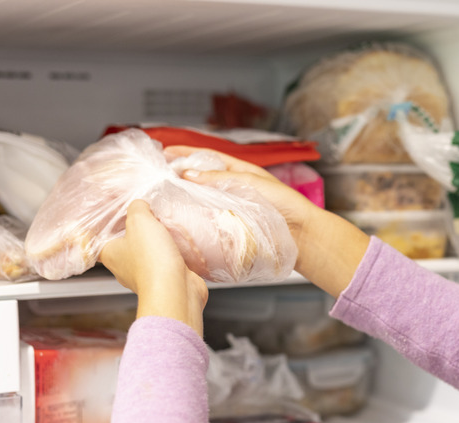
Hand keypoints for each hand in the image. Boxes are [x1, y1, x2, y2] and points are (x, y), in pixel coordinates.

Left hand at [99, 200, 207, 336]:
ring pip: (148, 252)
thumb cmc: (152, 258)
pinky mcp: (164, 280)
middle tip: (150, 216)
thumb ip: (137, 207)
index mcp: (110, 254)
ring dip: (158, 241)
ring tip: (168, 226)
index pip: (101, 236)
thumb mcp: (140, 220)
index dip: (109, 222)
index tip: (119, 212)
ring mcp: (144, 276)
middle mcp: (124, 267)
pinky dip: (173, 253)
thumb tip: (140, 205)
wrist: (176, 290)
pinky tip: (181, 242)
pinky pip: (166, 261)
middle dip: (139, 230)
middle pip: (127, 242)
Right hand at [164, 146, 369, 296]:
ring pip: (201, 200)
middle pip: (200, 179)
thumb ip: (219, 178)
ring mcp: (230, 207)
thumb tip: (188, 173)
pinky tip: (181, 222)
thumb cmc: (283, 204)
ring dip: (183, 199)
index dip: (185, 152)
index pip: (207, 156)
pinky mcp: (230, 227)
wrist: (301, 234)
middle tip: (157, 178)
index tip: (165, 152)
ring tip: (164, 199)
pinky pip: (207, 220)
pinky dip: (194, 220)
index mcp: (239, 171)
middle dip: (179, 176)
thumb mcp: (249, 183)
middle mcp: (232, 188)